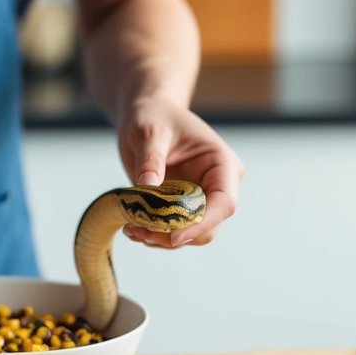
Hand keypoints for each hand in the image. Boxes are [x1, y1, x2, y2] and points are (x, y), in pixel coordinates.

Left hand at [116, 95, 241, 248]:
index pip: (224, 203)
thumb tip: (148, 186)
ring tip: (131, 230)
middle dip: (176, 236)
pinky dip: (154, 234)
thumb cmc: (153, 117)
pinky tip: (132, 227)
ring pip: (190, 234)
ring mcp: (200, 199)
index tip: (174, 237)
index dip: (202, 224)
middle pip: (208, 226)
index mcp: (221, 164)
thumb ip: (150, 158)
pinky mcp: (181, 207)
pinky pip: (173, 230)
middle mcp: (216, 186)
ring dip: (162, 239)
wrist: (146, 115)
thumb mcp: (149, 132)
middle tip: (140, 232)